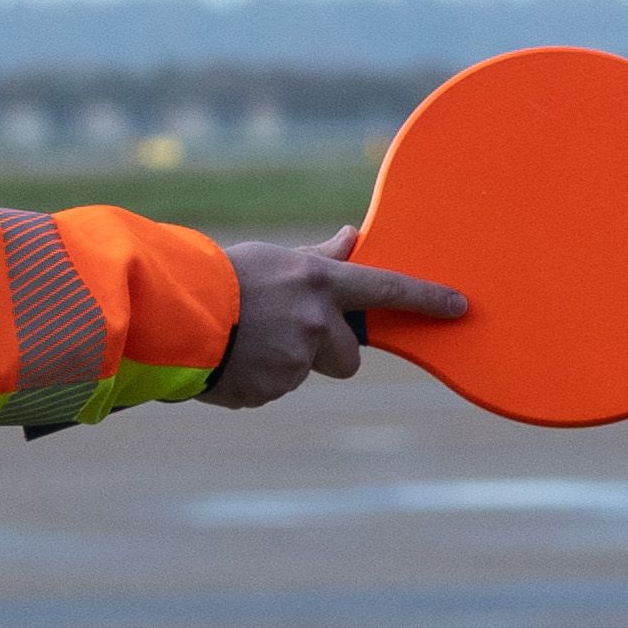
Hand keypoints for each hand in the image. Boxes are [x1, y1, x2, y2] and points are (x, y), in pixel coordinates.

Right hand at [197, 221, 467, 407]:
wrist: (167, 313)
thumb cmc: (214, 276)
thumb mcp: (270, 259)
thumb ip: (316, 258)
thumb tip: (353, 238)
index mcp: (318, 283)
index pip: (386, 289)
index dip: (426, 298)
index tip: (460, 306)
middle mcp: (316, 322)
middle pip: (347, 356)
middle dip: (322, 352)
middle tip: (280, 334)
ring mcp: (296, 360)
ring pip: (303, 372)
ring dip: (279, 363)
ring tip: (239, 342)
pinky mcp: (272, 389)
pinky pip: (272, 389)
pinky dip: (254, 380)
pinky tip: (228, 361)